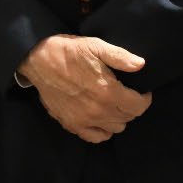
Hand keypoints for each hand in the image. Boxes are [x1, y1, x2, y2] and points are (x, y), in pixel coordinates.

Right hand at [18, 34, 151, 142]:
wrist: (38, 59)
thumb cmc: (68, 51)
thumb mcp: (95, 46)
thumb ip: (120, 57)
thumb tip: (141, 65)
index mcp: (107, 91)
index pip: (138, 107)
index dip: (144, 99)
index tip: (141, 91)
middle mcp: (98, 110)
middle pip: (128, 118)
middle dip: (131, 106)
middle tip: (125, 93)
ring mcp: (84, 120)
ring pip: (114, 128)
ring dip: (118, 117)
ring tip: (112, 103)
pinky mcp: (72, 124)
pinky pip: (96, 137)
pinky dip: (103, 130)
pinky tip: (100, 117)